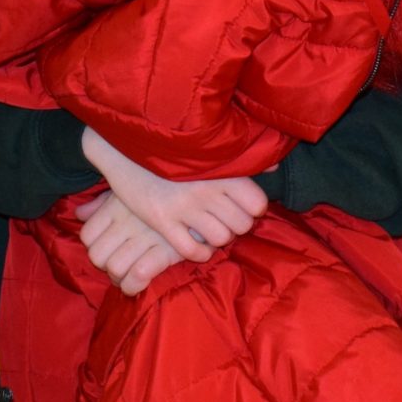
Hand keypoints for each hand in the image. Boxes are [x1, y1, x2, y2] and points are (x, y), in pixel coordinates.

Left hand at [79, 191, 179, 294]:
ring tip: (129, 276)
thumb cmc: (166, 195)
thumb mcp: (132, 190)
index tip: (108, 250)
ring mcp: (146, 235)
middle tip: (120, 267)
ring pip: (114, 268)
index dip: (94, 249)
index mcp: (118, 204)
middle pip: (98, 256)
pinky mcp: (165, 249)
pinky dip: (133, 286)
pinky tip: (138, 284)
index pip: (87, 236)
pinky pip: (137, 275)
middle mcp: (128, 219)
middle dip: (105, 268)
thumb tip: (79, 214)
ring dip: (120, 279)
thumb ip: (103, 203)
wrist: (207, 198)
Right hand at [80, 127, 264, 262]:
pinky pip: (192, 250)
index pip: (257, 203)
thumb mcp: (208, 150)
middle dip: (237, 225)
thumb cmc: (173, 149)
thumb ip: (242, 159)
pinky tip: (197, 243)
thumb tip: (275, 166)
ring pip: (220, 238)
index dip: (253, 209)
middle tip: (226, 219)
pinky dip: (200, 252)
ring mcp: (183, 207)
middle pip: (241, 225)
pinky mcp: (162, 221)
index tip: (243, 206)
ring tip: (211, 229)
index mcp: (220, 169)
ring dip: (218, 238)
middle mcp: (205, 189)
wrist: (125, 149)